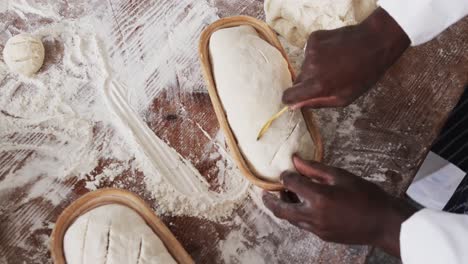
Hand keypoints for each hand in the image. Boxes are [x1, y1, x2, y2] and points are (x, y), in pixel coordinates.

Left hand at [263, 155, 415, 256]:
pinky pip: (303, 225)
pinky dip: (298, 215)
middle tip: (265, 193)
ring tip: (286, 196)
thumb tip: (295, 160)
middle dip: (270, 200)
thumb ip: (315, 168)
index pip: (291, 184)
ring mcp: (317, 229)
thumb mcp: (341, 176)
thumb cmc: (366, 195)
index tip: (286, 172)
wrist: (384, 223)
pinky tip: (304, 206)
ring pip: (291, 219)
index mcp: (318, 197)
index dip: (286, 176)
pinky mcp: (323, 236)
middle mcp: (313, 215)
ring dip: (284, 208)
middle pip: (281, 210)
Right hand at [283, 8, 409, 108]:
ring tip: (335, 63)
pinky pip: (309, 51)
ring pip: (305, 65)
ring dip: (316, 67)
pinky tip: (334, 52)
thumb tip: (294, 106)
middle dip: (309, 82)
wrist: (375, 42)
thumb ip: (317, 103)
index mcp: (317, 85)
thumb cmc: (364, 74)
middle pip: (299, 80)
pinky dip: (318, 53)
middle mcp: (310, 67)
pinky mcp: (313, 38)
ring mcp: (310, 50)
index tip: (297, 98)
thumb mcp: (344, 98)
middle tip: (328, 78)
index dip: (292, 98)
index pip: (289, 95)